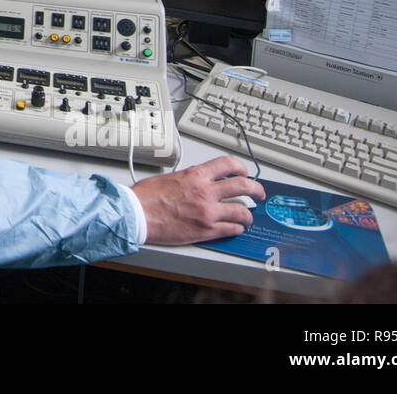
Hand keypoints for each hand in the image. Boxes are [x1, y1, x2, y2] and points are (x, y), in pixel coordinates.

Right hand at [131, 156, 264, 244]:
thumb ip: (190, 179)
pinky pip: (232, 228)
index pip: (228, 165)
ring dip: (248, 214)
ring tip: (248, 217)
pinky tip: (236, 228)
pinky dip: (237, 228)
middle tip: (259, 193)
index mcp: (196, 175)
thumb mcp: (170, 177)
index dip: (241, 168)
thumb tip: (198, 182)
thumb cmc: (146, 196)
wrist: (137, 214)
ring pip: (242, 211)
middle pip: (243, 186)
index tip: (245, 172)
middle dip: (256, 189)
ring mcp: (208, 212)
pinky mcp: (206, 230)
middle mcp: (206, 192)